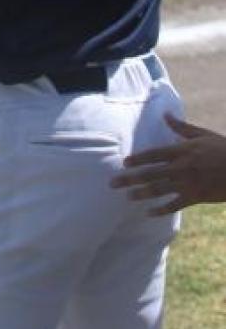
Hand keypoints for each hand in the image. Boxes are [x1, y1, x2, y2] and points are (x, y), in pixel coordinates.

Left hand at [110, 113, 225, 214]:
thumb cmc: (223, 149)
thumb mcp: (202, 135)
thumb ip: (181, 127)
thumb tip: (166, 115)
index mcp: (182, 151)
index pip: (154, 155)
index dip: (138, 159)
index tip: (124, 163)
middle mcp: (181, 167)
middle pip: (151, 173)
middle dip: (130, 178)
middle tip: (113, 183)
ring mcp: (187, 184)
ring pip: (159, 190)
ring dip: (142, 193)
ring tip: (128, 196)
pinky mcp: (195, 197)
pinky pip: (175, 205)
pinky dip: (161, 209)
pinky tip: (149, 212)